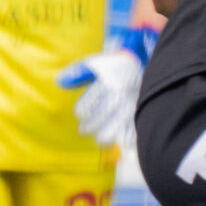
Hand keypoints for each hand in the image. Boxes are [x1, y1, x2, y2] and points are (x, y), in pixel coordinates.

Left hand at [57, 26, 157, 146]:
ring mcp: (134, 103)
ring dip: (107, 136)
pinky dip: (129, 138)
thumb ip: (78, 72)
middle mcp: (121, 93)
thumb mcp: (97, 63)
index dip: (82, 111)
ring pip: (118, 126)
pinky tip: (123, 143)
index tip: (80, 115)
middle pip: (102, 116)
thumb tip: (59, 82)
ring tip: (100, 140)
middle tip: (83, 130)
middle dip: (90, 127)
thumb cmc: (116, 64)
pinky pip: (135, 129)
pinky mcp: (144, 110)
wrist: (146, 62)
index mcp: (108, 81)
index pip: (90, 103)